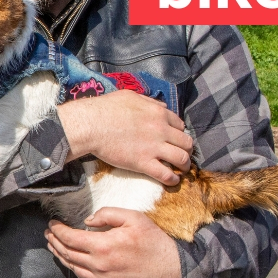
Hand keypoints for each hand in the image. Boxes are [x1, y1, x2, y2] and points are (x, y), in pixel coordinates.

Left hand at [44, 208, 181, 277]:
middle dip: (54, 241)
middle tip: (49, 233)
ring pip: (72, 267)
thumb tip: (87, 221)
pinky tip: (71, 261)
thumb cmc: (154, 242)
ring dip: (60, 255)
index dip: (57, 230)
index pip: (69, 238)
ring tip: (54, 245)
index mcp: (103, 246)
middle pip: (67, 253)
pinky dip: (73, 268)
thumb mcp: (134, 218)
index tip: (52, 224)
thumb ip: (108, 214)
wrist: (172, 270)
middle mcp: (98, 266)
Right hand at [56, 90, 191, 184]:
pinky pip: (166, 174)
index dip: (179, 133)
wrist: (91, 125)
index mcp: (159, 113)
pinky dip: (172, 179)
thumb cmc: (105, 108)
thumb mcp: (131, 96)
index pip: (180, 125)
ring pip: (182, 159)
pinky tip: (172, 181)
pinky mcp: (143, 163)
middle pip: (186, 142)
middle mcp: (161, 130)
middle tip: (181, 155)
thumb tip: (161, 106)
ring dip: (185, 165)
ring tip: (182, 169)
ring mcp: (154, 147)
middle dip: (186, 150)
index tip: (174, 140)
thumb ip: (149, 102)